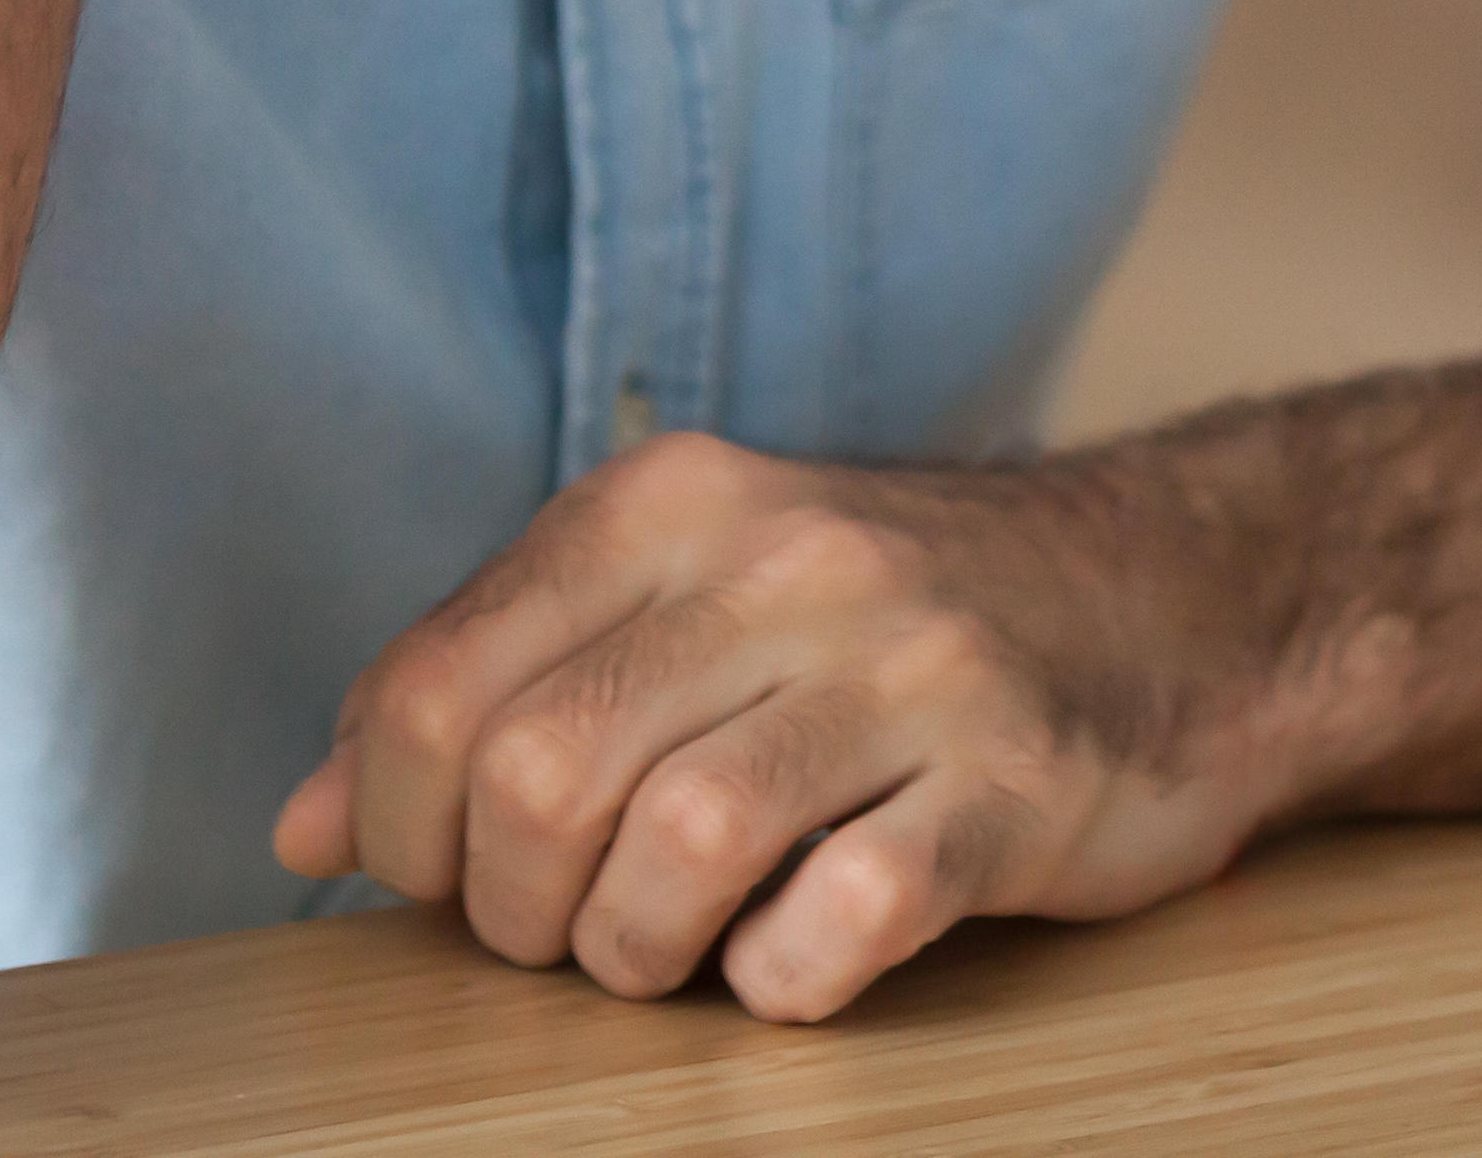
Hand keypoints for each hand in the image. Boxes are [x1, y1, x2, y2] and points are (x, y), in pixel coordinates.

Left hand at [270, 431, 1318, 1023]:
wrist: (1182, 597)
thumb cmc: (881, 629)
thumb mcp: (679, 598)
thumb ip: (491, 686)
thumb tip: (299, 832)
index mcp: (668, 501)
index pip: (438, 685)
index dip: (399, 826)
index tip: (445, 879)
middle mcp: (781, 561)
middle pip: (537, 777)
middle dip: (513, 911)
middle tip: (562, 934)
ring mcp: (907, 669)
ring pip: (673, 851)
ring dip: (636, 954)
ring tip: (668, 955)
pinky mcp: (1013, 784)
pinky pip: (842, 920)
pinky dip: (781, 980)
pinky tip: (791, 963)